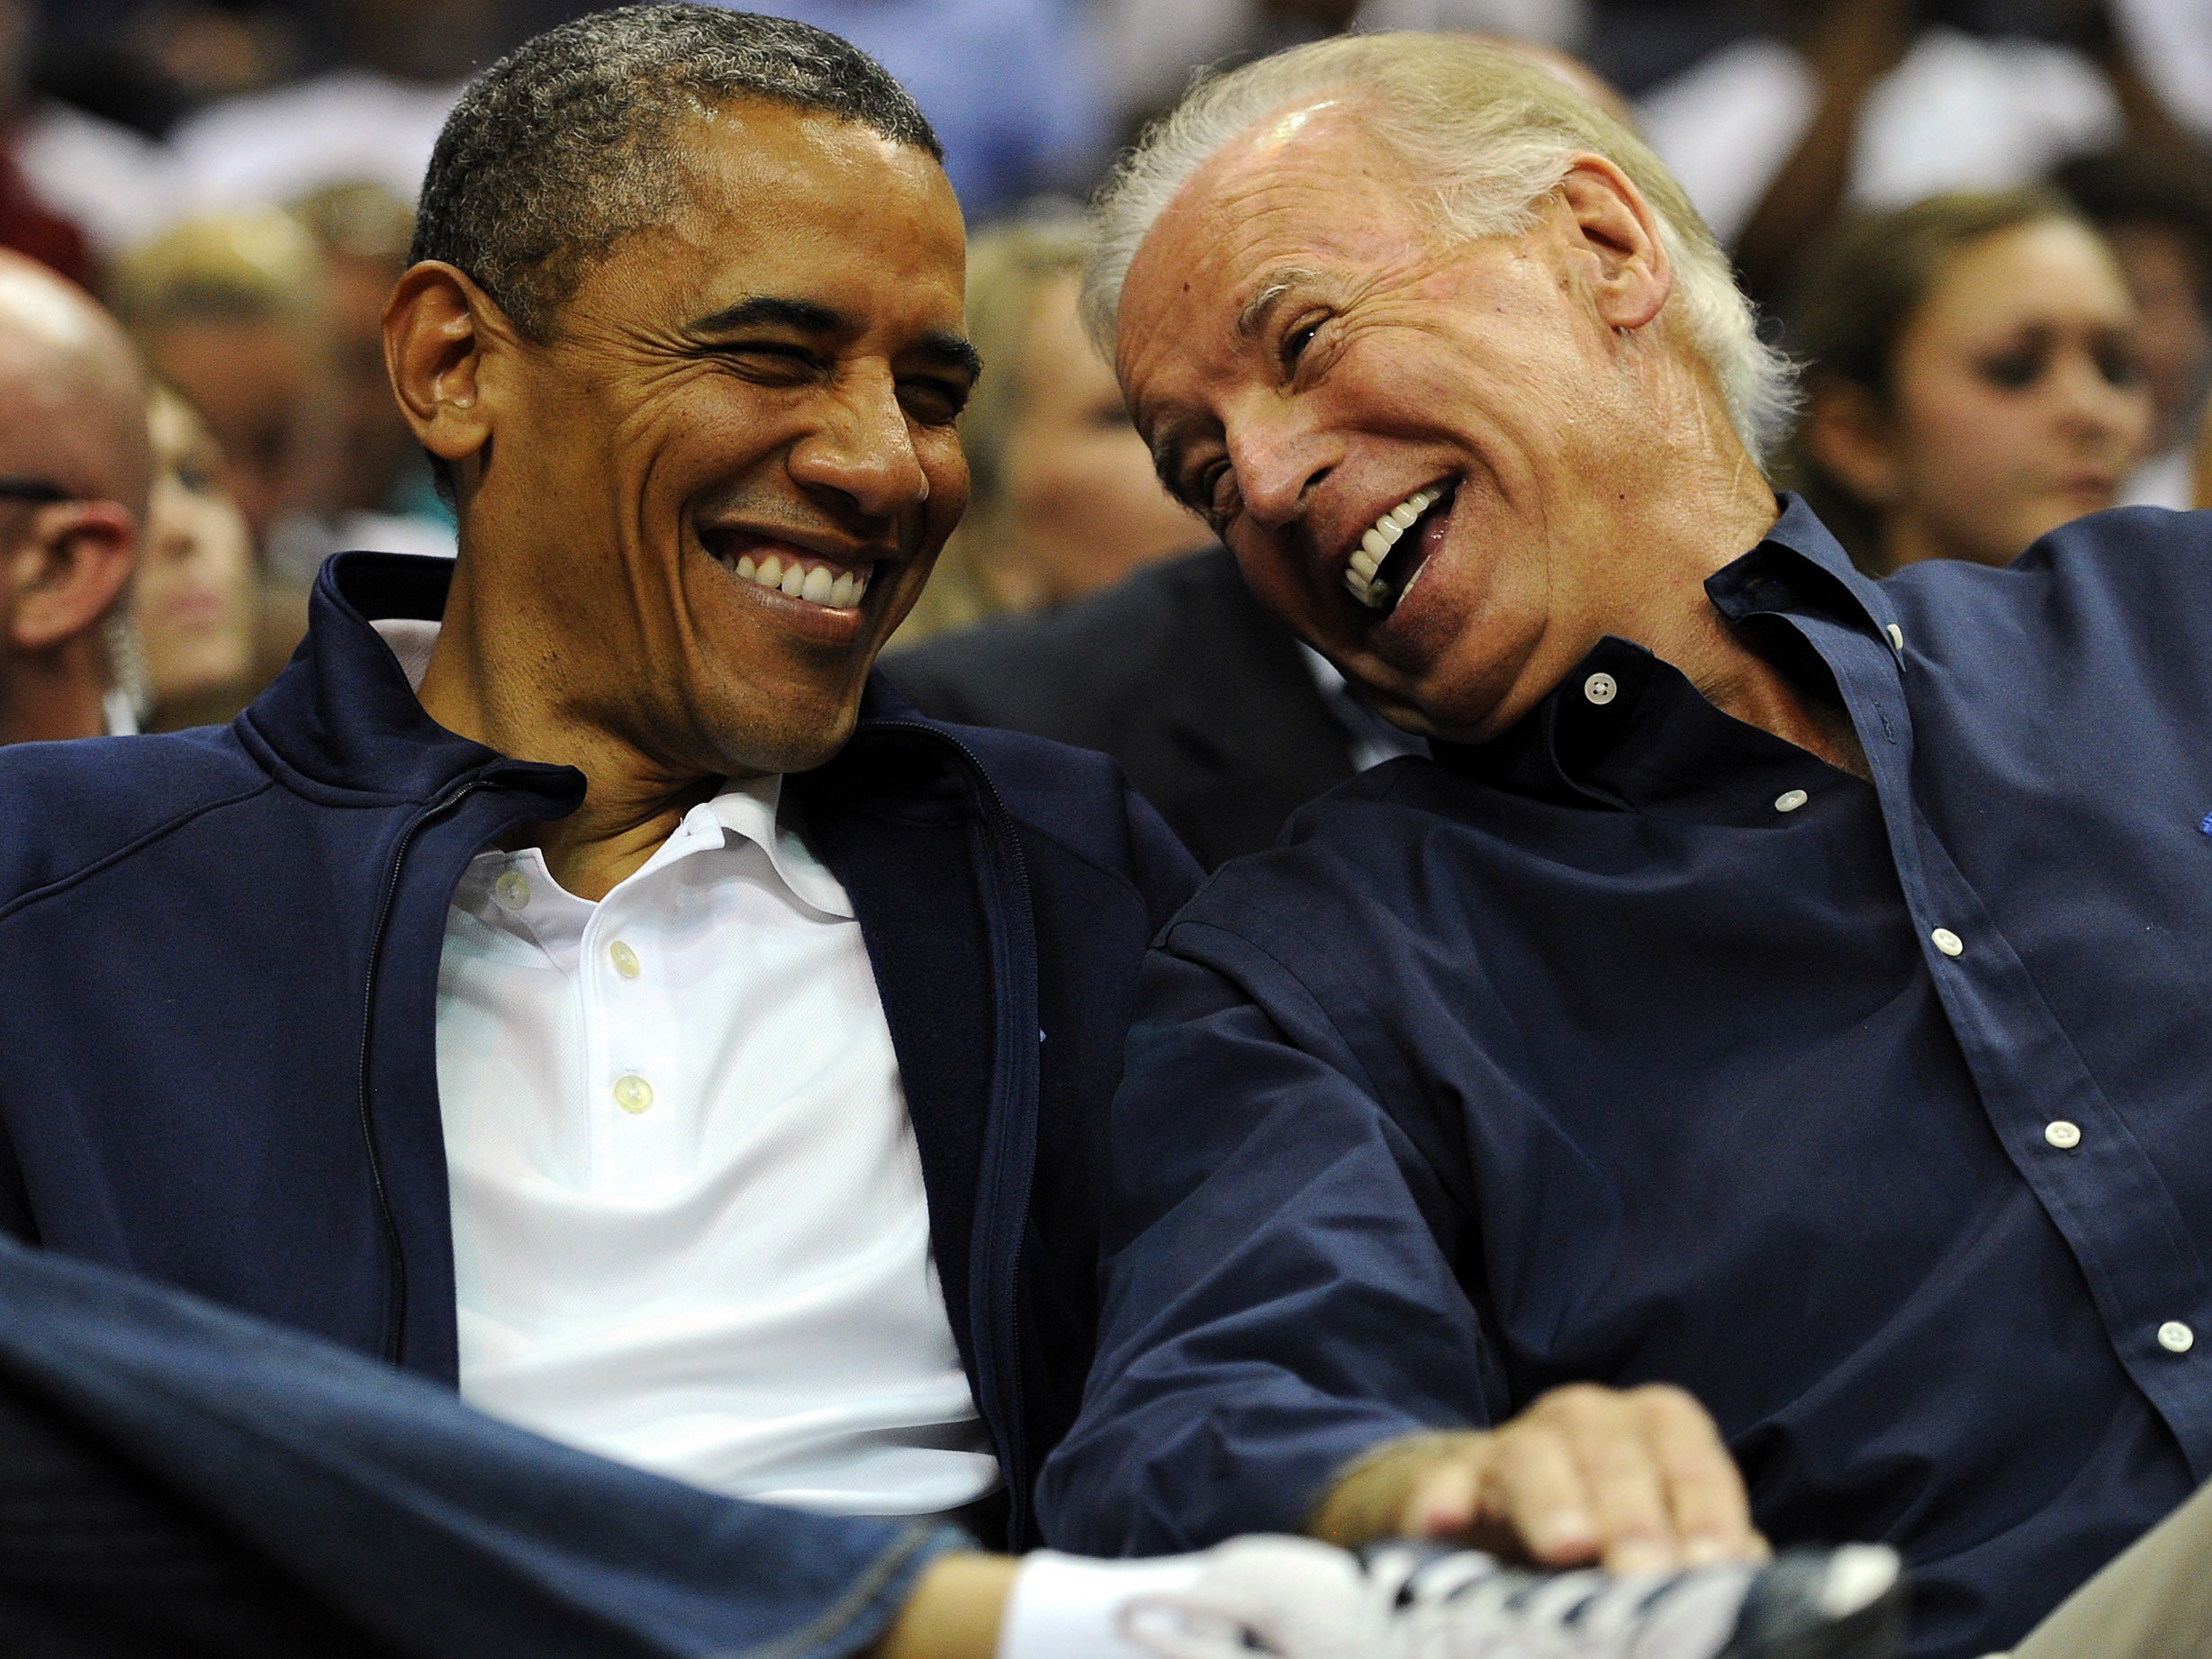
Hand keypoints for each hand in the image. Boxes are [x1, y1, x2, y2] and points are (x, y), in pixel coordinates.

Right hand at [1309, 1384, 1766, 1572]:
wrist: (1491, 1517)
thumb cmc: (1608, 1533)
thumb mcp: (1664, 1537)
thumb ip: (1708, 1552)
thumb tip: (1751, 1577)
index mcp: (1653, 1428)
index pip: (1690, 1455)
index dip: (1706, 1508)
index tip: (1714, 1565)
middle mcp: (1584, 1419)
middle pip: (1612, 1451)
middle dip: (1632, 1512)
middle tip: (1645, 1571)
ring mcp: (1511, 1444)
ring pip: (1530, 1456)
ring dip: (1550, 1499)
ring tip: (1566, 1548)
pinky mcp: (1447, 1480)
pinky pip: (1442, 1482)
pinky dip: (1443, 1498)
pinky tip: (1445, 1522)